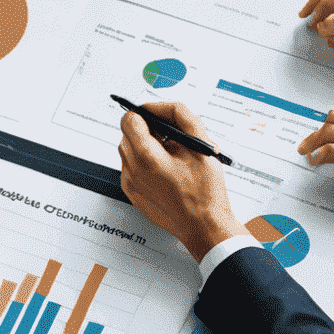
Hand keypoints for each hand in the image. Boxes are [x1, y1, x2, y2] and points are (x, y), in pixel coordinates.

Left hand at [116, 101, 244, 260]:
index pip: (129, 118)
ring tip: (173, 156)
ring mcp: (131, 184)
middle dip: (148, 130)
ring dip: (146, 147)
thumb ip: (182, 116)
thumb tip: (164, 107)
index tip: (159, 117)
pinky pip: (132, 168)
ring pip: (129, 151)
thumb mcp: (200, 144)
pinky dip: (145, 164)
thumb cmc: (205, 192)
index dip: (146, 113)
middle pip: (128, 134)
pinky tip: (167, 171)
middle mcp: (133, 170)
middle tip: (171, 138)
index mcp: (147, 157)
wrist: (204, 227)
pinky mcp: (133, 194)